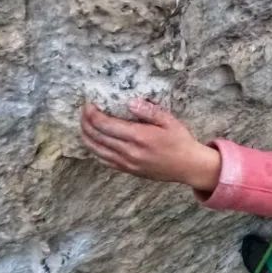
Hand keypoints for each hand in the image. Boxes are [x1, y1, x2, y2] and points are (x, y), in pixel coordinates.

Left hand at [79, 99, 220, 190]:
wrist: (188, 166)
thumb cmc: (180, 141)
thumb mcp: (169, 121)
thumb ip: (149, 111)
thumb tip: (130, 102)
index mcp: (139, 137)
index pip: (106, 124)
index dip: (93, 114)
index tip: (89, 104)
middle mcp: (129, 152)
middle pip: (97, 136)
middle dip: (86, 122)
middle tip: (83, 111)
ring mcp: (127, 163)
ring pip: (97, 150)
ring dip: (86, 136)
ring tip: (84, 124)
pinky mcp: (128, 170)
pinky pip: (104, 160)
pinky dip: (94, 150)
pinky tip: (93, 141)